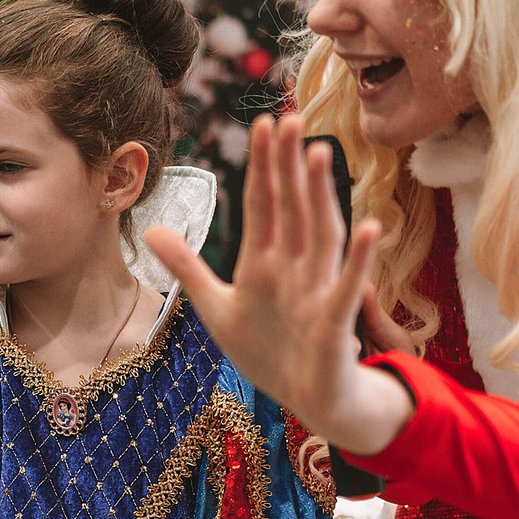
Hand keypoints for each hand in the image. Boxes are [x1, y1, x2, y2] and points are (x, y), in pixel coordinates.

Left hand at [146, 115, 412, 452]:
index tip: (263, 123)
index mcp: (264, 262)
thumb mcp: (216, 307)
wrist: (308, 401)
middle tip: (290, 117)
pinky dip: (358, 260)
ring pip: (319, 235)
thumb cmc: (269, 351)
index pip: (262, 203)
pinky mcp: (334, 322)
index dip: (262, 165)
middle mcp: (294, 268)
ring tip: (319, 154)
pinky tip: (367, 227)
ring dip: (319, 196)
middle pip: (291, 207)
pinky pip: (348, 287)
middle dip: (288, 166)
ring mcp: (316, 291)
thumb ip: (187, 267)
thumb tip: (150, 229)